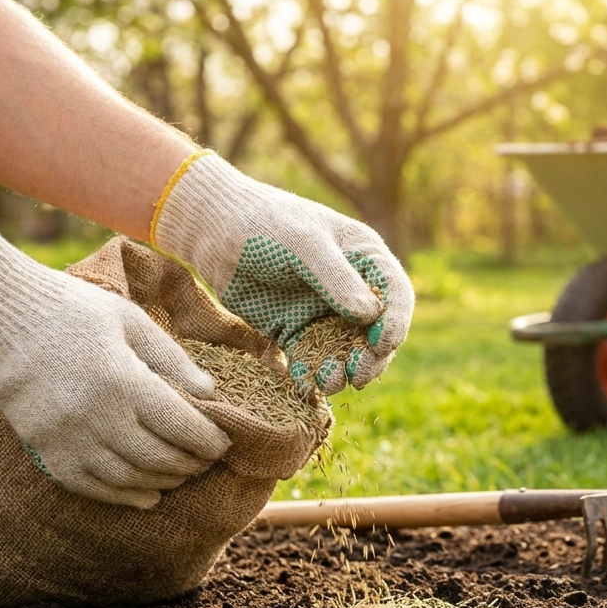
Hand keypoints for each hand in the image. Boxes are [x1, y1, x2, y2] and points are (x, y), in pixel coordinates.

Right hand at [0, 220, 230, 507]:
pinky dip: (122, 497)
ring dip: (162, 482)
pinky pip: (89, 487)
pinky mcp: (43, 449)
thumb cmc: (73, 311)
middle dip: (191, 464)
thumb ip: (172, 359)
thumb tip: (212, 393)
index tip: (224, 443)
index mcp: (122, 378)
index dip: (210, 441)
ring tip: (180, 475)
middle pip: (158, 459)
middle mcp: (94, 415)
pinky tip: (146, 496)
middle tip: (206, 460)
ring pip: (127, 479)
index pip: (181, 426)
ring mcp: (65, 437)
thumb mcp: (130, 320)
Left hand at [151, 152, 412, 394]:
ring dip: (343, 370)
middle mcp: (350, 287)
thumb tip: (372, 315)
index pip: (395, 295)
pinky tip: (307, 384)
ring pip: (345, 350)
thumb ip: (337, 279)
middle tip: (359, 377)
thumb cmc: (263, 223)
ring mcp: (322, 310)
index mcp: (364, 257)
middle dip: (371, 357)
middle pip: (376, 331)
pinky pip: (311, 358)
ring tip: (329, 383)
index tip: (382, 344)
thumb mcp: (303, 244)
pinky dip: (312, 373)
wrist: (210, 229)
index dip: (396, 322)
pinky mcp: (294, 329)